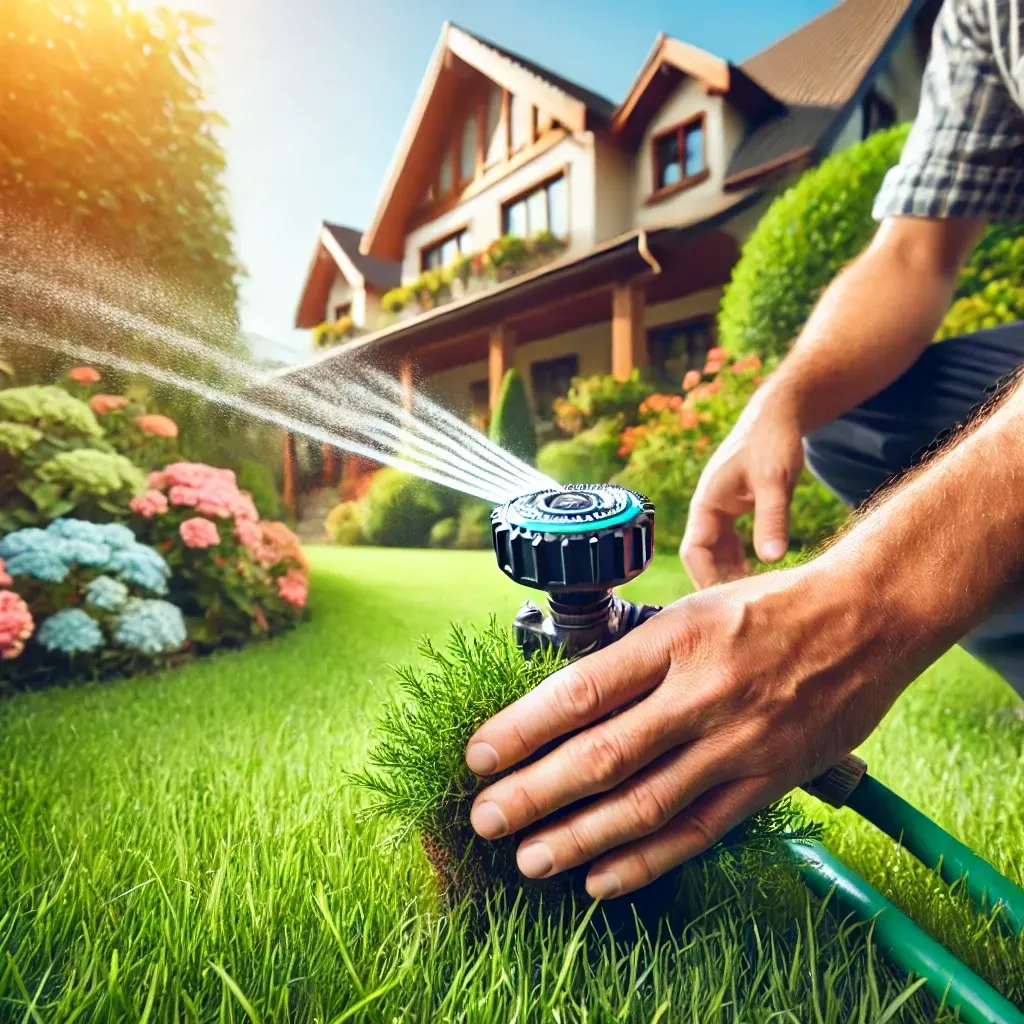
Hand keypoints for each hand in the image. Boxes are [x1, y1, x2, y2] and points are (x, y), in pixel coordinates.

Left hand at [464, 560, 918, 899]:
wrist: (867, 617)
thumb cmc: (769, 605)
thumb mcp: (694, 606)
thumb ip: (638, 654)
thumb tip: (568, 699)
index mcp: (675, 638)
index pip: (581, 690)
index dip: (522, 728)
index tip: (479, 754)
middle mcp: (702, 692)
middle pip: (602, 755)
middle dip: (533, 793)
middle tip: (485, 818)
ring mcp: (738, 741)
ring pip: (645, 804)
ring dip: (579, 838)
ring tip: (529, 858)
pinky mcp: (769, 779)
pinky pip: (699, 830)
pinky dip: (646, 861)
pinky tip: (600, 878)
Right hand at [681, 398, 804, 588]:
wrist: (778, 414)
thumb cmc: (772, 441)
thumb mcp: (774, 481)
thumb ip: (772, 519)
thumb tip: (771, 559)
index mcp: (706, 504)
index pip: (694, 552)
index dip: (706, 580)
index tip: (728, 605)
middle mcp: (708, 510)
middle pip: (703, 558)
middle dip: (719, 583)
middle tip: (745, 611)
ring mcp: (720, 511)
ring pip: (717, 554)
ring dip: (730, 575)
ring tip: (753, 598)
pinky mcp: (735, 511)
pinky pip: (731, 546)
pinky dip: (742, 562)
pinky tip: (760, 576)